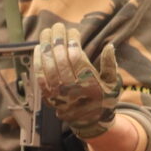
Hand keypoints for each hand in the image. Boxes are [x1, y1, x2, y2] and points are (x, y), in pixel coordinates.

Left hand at [33, 24, 124, 138]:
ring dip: (46, 46)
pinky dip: (38, 61)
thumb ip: (110, 65)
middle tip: (57, 26)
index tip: (72, 30)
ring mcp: (58, 94)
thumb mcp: (113, 84)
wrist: (90, 123)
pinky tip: (38, 48)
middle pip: (60, 59)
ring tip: (46, 32)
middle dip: (58, 39)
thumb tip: (109, 46)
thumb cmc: (104, 99)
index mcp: (89, 84)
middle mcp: (72, 89)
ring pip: (48, 65)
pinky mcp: (48, 97)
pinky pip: (40, 76)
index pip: (76, 57)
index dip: (72, 41)